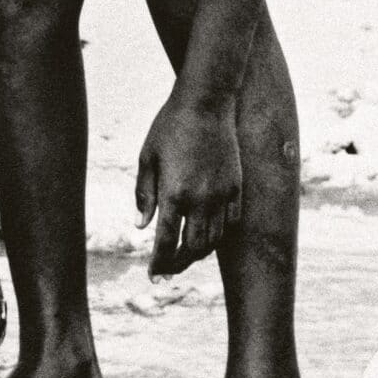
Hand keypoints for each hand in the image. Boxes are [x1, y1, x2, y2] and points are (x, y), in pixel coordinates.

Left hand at [135, 96, 241, 276]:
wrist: (206, 102)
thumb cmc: (169, 126)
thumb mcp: (147, 157)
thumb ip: (144, 194)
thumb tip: (141, 226)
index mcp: (174, 193)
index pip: (165, 242)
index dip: (159, 263)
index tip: (153, 275)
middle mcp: (201, 199)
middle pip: (193, 248)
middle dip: (178, 264)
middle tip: (167, 269)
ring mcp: (222, 194)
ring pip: (214, 239)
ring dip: (199, 252)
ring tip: (185, 255)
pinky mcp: (236, 186)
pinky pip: (231, 222)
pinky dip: (219, 234)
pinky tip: (207, 234)